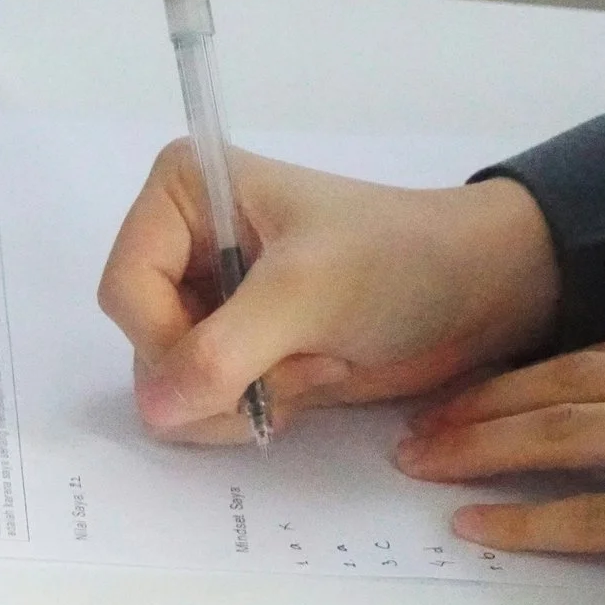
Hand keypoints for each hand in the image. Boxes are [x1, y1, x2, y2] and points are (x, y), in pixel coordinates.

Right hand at [98, 141, 560, 442]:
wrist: (479, 294)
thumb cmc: (399, 264)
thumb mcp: (306, 294)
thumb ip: (221, 352)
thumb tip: (154, 411)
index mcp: (182, 193)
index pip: (125, 290)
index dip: (169, 340)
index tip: (244, 357)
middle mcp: (181, 242)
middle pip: (143, 343)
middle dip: (220, 372)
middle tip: (302, 356)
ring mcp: (207, 299)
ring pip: (169, 385)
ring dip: (244, 396)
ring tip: (317, 366)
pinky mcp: (234, 347)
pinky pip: (202, 406)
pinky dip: (255, 409)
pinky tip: (312, 380)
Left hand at [396, 325, 604, 604]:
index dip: (535, 371)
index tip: (481, 385)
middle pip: (572, 379)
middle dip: (488, 400)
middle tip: (425, 420)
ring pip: (568, 430)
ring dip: (482, 445)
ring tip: (424, 459)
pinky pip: (597, 513)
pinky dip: (528, 517)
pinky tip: (479, 522)